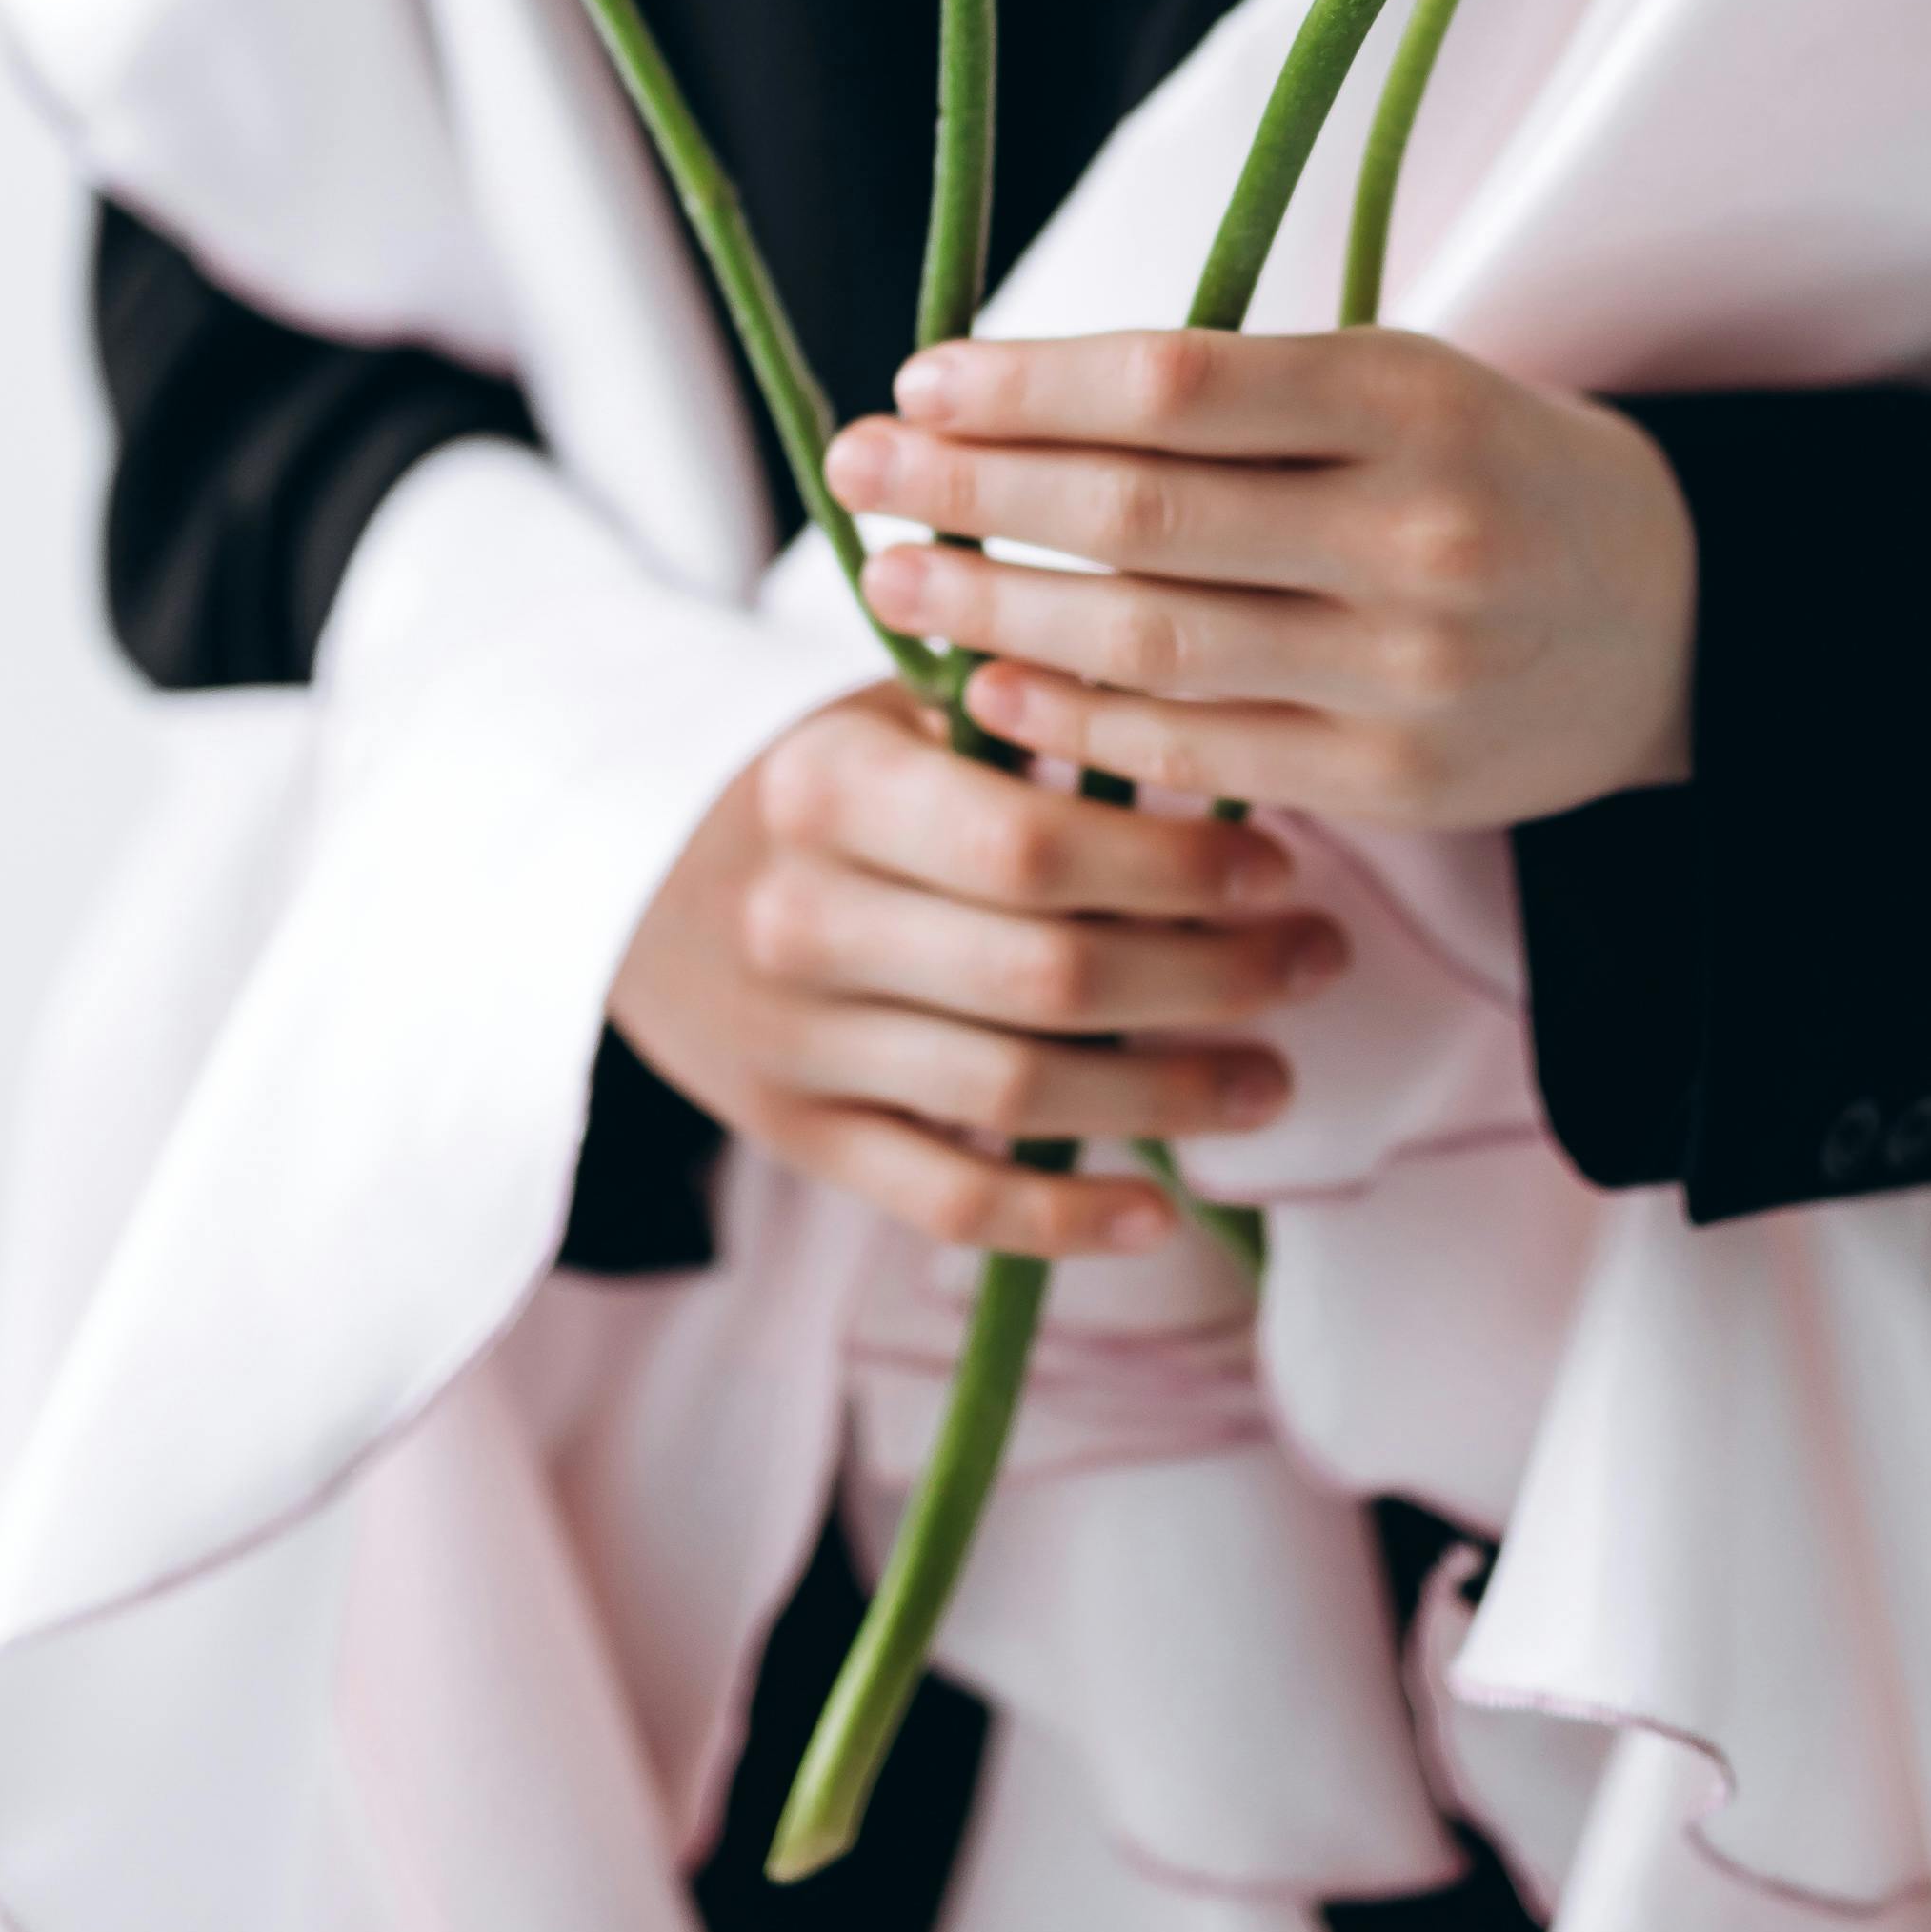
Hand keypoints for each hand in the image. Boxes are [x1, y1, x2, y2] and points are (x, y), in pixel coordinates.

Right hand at [606, 684, 1348, 1256]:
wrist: (614, 866)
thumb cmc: (806, 777)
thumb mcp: (885, 714)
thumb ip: (1019, 725)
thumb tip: (1205, 743)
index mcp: (828, 786)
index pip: (1033, 844)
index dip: (1176, 869)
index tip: (1279, 869)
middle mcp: (804, 918)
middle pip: (1046, 977)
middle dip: (1212, 978)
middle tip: (1316, 961)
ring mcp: (795, 1041)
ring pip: (1015, 1093)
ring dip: (1172, 1096)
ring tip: (1273, 1075)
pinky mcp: (793, 1134)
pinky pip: (944, 1198)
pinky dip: (1061, 1217)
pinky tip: (1157, 1208)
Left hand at [824, 330, 1696, 828]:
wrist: (1676, 618)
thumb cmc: (1485, 470)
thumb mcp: (1400, 384)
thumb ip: (1238, 397)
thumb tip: (1001, 400)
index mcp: (1411, 401)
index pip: (1175, 386)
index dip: (1027, 386)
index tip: (919, 379)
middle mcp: (1413, 535)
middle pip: (1140, 516)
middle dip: (973, 493)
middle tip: (853, 472)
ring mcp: (1405, 672)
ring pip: (1153, 645)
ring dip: (997, 614)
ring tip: (890, 584)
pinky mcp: (1394, 783)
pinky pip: (1198, 754)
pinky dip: (1079, 723)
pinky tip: (990, 690)